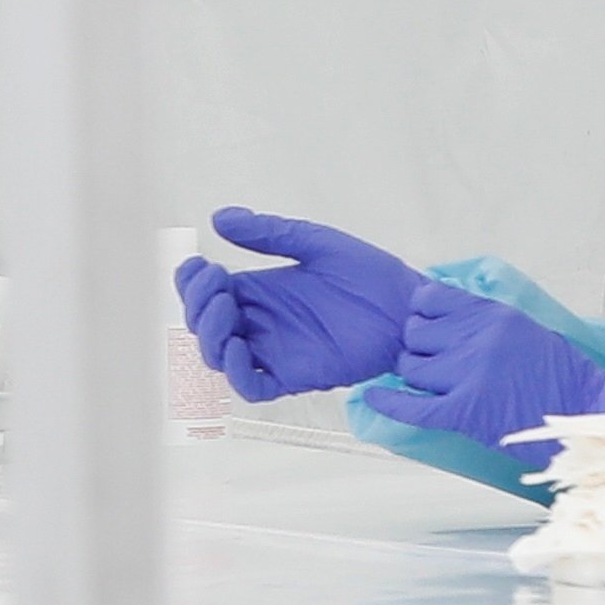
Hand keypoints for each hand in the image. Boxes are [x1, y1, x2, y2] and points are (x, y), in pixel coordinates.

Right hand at [174, 209, 425, 399]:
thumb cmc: (370, 276)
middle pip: (206, 326)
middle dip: (198, 305)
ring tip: (225, 308)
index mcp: (261, 291)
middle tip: (217, 284)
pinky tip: (238, 348)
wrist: (411, 309)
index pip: (208, 294)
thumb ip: (269, 233)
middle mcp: (261, 323)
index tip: (200, 264)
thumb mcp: (316, 243)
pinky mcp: (296, 375)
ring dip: (210, 336)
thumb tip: (220, 218)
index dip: (193, 284)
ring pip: (221, 357)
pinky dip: (237, 374)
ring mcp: (276, 351)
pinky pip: (254, 387)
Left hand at [376, 282, 604, 456]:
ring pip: (410, 367)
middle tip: (434, 362)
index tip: (426, 326)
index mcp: (493, 314)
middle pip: (415, 334)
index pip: (430, 299)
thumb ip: (481, 319)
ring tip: (434, 384)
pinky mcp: (465, 411)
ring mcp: (469, 374)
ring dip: (416, 376)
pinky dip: (388, 403)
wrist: (588, 415)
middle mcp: (477, 338)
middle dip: (420, 348)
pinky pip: (410, 405)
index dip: (422, 314)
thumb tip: (436, 311)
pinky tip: (374, 398)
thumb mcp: (522, 328)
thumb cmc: (561, 376)